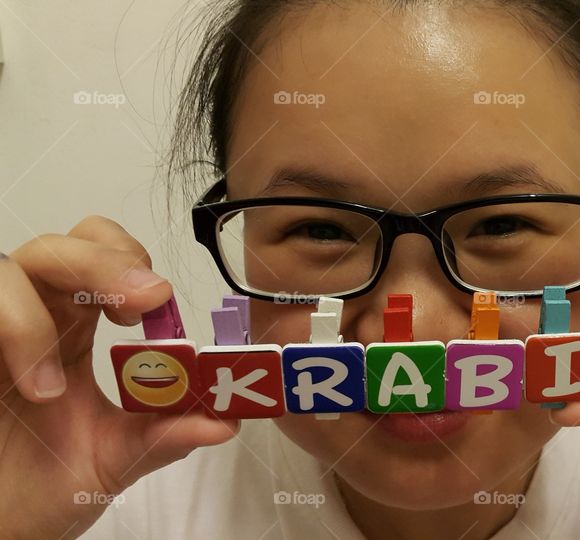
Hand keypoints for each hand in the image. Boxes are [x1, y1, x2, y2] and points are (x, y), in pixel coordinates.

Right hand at [0, 216, 236, 538]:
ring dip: (37, 316)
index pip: (100, 255)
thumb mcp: (118, 458)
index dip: (126, 257)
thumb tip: (229, 420)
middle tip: (144, 301)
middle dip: (102, 260)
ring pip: (9, 269)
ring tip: (54, 385)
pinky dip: (11, 332)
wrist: (4, 525)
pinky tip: (35, 388)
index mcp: (75, 328)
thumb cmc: (47, 484)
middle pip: (59, 246)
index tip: (157, 298)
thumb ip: (168, 435)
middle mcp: (35, 319)